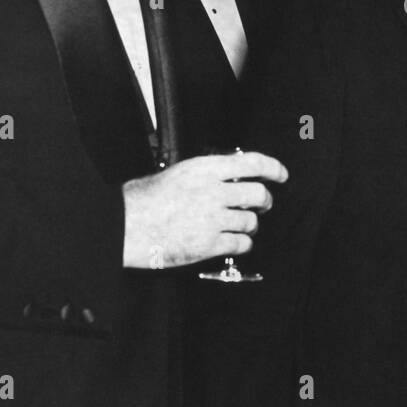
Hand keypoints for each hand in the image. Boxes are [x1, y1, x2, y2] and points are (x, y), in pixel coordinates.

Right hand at [122, 150, 288, 268]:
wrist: (126, 225)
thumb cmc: (143, 199)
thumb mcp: (177, 173)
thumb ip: (205, 174)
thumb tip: (229, 177)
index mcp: (205, 169)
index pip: (252, 163)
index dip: (273, 168)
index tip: (280, 174)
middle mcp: (213, 191)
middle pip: (258, 194)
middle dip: (265, 201)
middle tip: (263, 205)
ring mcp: (212, 218)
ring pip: (251, 221)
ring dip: (250, 225)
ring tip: (242, 225)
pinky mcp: (209, 243)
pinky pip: (241, 243)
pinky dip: (242, 243)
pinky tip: (235, 242)